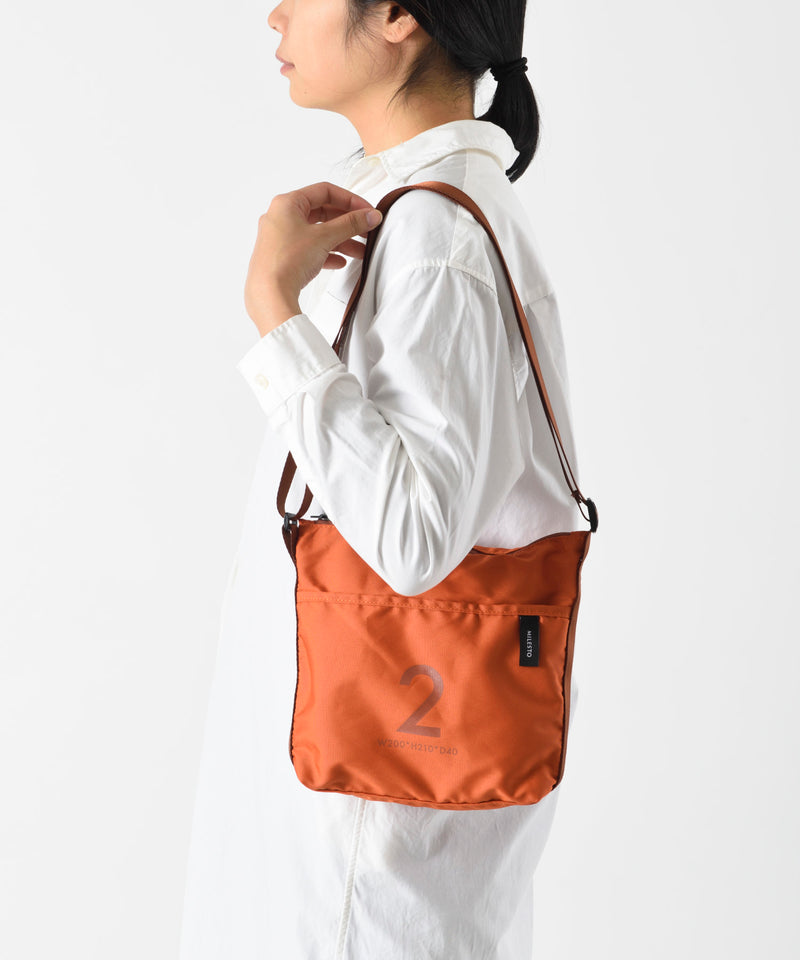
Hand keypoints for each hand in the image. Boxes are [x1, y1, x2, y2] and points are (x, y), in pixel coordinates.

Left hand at [244, 181, 382, 337]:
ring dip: (341, 240)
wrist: (269, 294)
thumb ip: (351, 224)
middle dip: (347, 224)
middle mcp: (281, 218)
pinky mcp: (283, 257)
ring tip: (359, 250)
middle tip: (365, 229)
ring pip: (318, 233)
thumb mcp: (324, 237)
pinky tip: (340, 262)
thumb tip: (368, 216)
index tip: (366, 210)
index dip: (350, 200)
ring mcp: (281, 238)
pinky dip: (327, 253)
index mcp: (287, 204)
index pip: (324, 191)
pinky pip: (310, 249)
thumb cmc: (285, 261)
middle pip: (322, 213)